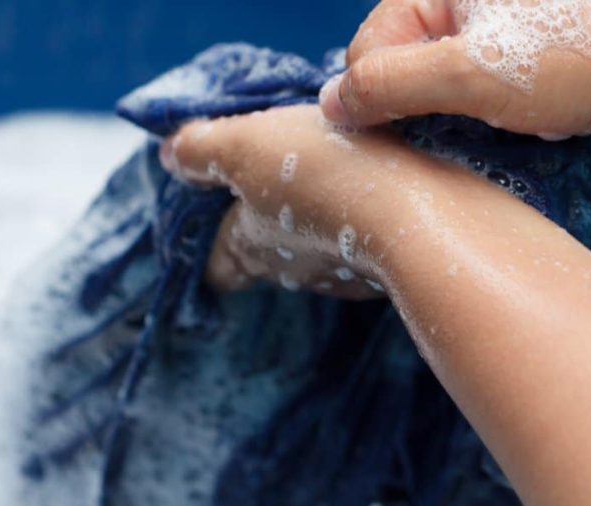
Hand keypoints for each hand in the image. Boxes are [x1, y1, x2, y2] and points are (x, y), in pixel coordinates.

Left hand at [159, 105, 483, 298]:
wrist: (420, 210)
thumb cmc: (320, 175)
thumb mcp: (244, 146)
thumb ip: (202, 149)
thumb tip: (170, 155)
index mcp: (249, 248)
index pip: (215, 268)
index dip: (205, 249)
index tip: (208, 225)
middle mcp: (293, 271)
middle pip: (266, 255)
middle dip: (264, 221)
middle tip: (272, 179)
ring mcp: (345, 273)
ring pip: (318, 246)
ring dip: (319, 215)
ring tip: (332, 172)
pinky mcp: (392, 264)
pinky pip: (367, 241)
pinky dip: (366, 217)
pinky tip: (379, 188)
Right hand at [321, 0, 590, 148]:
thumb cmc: (584, 57)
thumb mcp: (471, 73)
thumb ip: (390, 85)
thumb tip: (329, 104)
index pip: (366, 55)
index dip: (374, 102)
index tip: (399, 139)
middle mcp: (458, 21)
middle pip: (399, 84)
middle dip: (417, 124)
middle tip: (448, 147)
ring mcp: (490, 53)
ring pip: (436, 109)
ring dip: (453, 139)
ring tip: (485, 147)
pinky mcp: (520, 85)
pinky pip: (476, 121)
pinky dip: (485, 143)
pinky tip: (508, 150)